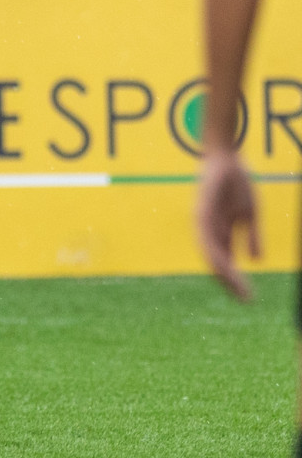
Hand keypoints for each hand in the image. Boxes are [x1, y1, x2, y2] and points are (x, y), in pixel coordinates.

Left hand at [194, 148, 261, 301]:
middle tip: (244, 299)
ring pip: (210, 253)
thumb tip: (256, 260)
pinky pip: (207, 236)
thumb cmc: (237, 185)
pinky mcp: (202, 211)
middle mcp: (206, 229)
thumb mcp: (249, 214)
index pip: (224, 261)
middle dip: (230, 282)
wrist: (228, 158)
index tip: (247, 296)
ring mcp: (202, 221)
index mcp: (217, 231)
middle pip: (216, 262)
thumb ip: (251, 236)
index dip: (234, 279)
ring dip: (224, 272)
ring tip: (238, 288)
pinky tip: (226, 266)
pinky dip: (216, 252)